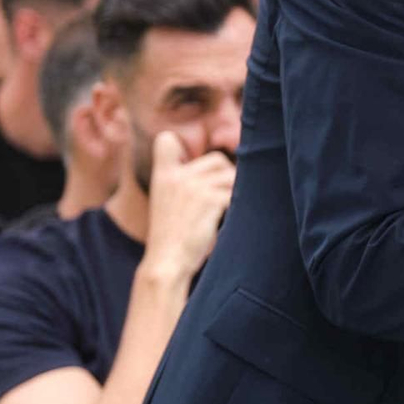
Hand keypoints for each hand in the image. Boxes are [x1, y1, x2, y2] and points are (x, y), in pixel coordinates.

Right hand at [141, 132, 234, 279]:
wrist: (166, 263)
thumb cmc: (171, 238)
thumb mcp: (167, 203)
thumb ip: (184, 184)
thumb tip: (221, 168)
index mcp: (163, 176)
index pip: (166, 141)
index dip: (184, 145)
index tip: (195, 161)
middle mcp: (178, 177)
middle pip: (217, 159)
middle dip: (227, 175)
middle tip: (225, 198)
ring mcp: (194, 187)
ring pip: (232, 176)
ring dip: (237, 191)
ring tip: (230, 210)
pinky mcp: (211, 200)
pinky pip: (237, 193)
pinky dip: (241, 204)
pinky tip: (235, 216)